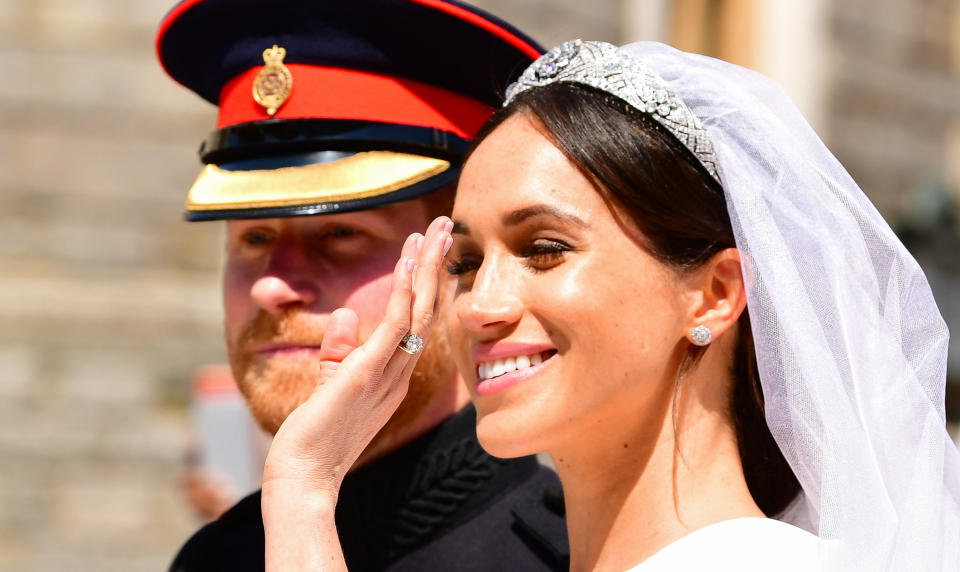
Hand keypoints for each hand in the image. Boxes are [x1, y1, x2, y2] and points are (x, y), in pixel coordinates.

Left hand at [261, 216, 452, 570]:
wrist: (305, 475)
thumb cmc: (315, 437)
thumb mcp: (329, 385)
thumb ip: (338, 351)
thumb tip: (344, 314)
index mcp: (394, 374)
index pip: (415, 319)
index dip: (424, 281)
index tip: (426, 247)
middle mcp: (400, 371)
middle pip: (425, 308)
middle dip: (435, 264)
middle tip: (444, 225)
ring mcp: (388, 371)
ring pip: (418, 309)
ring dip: (426, 267)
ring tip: (434, 230)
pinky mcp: (369, 372)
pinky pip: (395, 324)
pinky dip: (403, 290)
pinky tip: (407, 261)